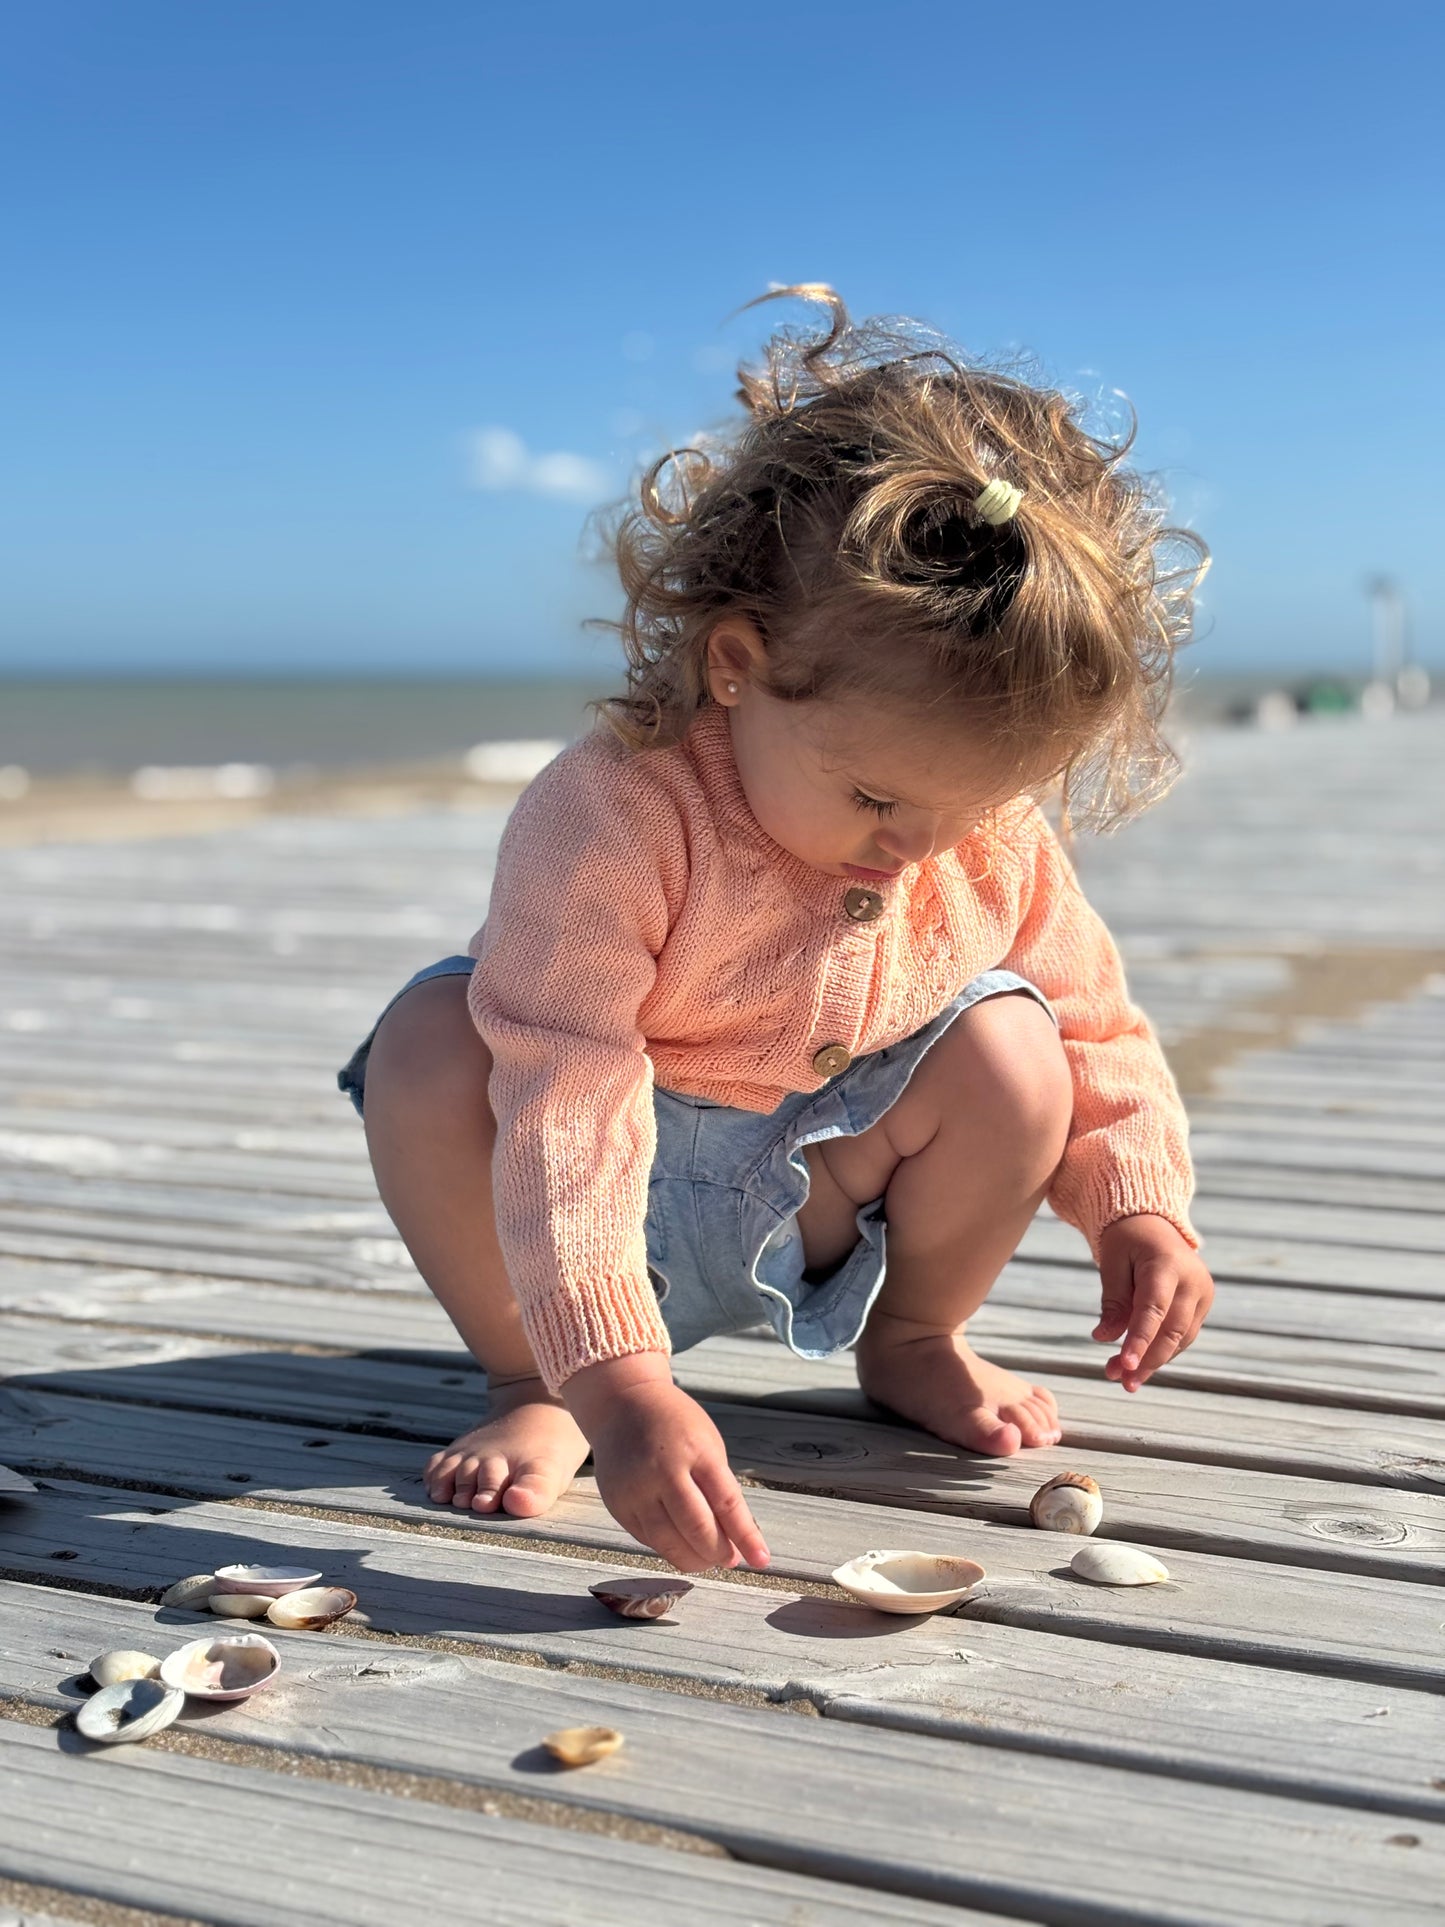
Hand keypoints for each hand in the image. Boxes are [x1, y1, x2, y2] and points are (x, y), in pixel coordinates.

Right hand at [562, 1353, 769, 1572]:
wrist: (622, 1404)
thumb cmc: (675, 1424)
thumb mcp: (708, 1444)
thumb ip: (719, 1488)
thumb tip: (736, 1539)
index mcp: (695, 1450)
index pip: (726, 1503)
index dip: (745, 1536)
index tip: (760, 1559)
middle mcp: (662, 1470)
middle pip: (697, 1528)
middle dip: (719, 1553)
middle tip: (730, 1559)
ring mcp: (635, 1489)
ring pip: (669, 1543)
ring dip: (694, 1559)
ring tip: (708, 1559)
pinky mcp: (617, 1505)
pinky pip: (648, 1539)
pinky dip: (669, 1548)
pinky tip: (681, 1545)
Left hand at [1092, 1215, 1213, 1391]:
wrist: (1154, 1223)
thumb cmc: (1127, 1240)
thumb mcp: (1112, 1262)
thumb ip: (1113, 1300)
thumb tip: (1105, 1338)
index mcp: (1168, 1263)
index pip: (1154, 1308)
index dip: (1140, 1340)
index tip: (1124, 1365)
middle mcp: (1193, 1281)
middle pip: (1172, 1330)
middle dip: (1146, 1360)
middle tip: (1119, 1380)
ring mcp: (1202, 1294)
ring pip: (1180, 1339)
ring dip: (1152, 1361)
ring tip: (1123, 1379)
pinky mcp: (1202, 1306)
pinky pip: (1182, 1336)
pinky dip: (1161, 1352)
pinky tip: (1138, 1365)